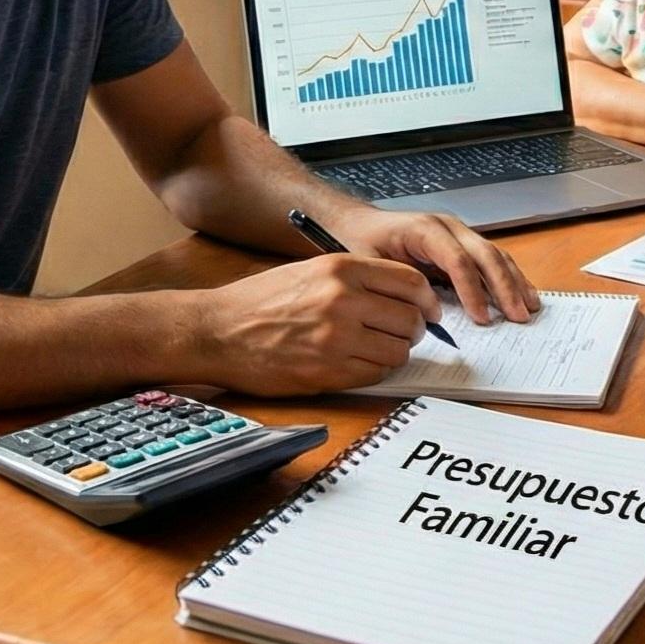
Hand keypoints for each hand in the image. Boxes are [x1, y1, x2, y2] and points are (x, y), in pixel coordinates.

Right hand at [191, 254, 435, 394]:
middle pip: (411, 318)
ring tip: (378, 350)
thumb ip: (355, 279)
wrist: (218, 331)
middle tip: (403, 334)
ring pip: (398, 351)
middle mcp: (343, 300)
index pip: (410, 282)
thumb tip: (401, 296)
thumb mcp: (310, 270)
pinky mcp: (328, 372)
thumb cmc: (259, 301)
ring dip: (395, 353)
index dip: (426, 299)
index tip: (426, 309)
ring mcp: (337, 338)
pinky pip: (375, 375)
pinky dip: (375, 372)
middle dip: (414, 329)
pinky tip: (359, 364)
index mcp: (341, 268)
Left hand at [317, 201, 539, 325]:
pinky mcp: (466, 243)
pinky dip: (511, 277)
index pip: (456, 259)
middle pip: (484, 254)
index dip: (472, 289)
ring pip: (495, 255)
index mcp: (425, 229)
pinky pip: (493, 258)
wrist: (363, 223)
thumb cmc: (366, 243)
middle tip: (517, 316)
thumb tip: (429, 315)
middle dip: (504, 286)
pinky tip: (524, 294)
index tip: (482, 317)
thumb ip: (399, 286)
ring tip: (530, 308)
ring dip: (515, 282)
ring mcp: (461, 232)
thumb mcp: (373, 265)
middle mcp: (449, 226)